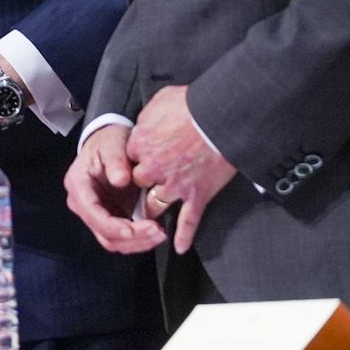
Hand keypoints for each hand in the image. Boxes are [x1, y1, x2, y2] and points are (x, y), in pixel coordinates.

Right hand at [64, 122, 164, 253]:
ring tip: (160, 233)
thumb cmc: (108, 142)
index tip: (133, 229)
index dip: (113, 226)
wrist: (110, 144)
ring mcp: (96, 213)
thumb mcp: (112, 144)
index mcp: (79, 185)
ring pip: (114, 241)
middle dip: (132, 238)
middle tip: (157, 231)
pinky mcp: (110, 218)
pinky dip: (140, 239)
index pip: (92, 213)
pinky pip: (123, 238)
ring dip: (138, 242)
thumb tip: (120, 180)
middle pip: (104, 234)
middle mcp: (83, 204)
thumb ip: (116, 161)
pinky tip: (155, 232)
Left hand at [127, 84, 237, 254]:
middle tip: (147, 187)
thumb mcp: (160, 101)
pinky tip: (178, 247)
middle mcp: (153, 169)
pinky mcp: (197, 195)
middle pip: (139, 184)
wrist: (222, 116)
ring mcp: (175, 185)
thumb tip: (145, 123)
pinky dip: (183, 236)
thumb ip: (147, 117)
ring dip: (153, 211)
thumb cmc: (191, 104)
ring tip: (151, 221)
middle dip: (143, 185)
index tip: (141, 159)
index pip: (127, 160)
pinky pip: (187, 221)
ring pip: (155, 205)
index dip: (134, 160)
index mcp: (140, 145)